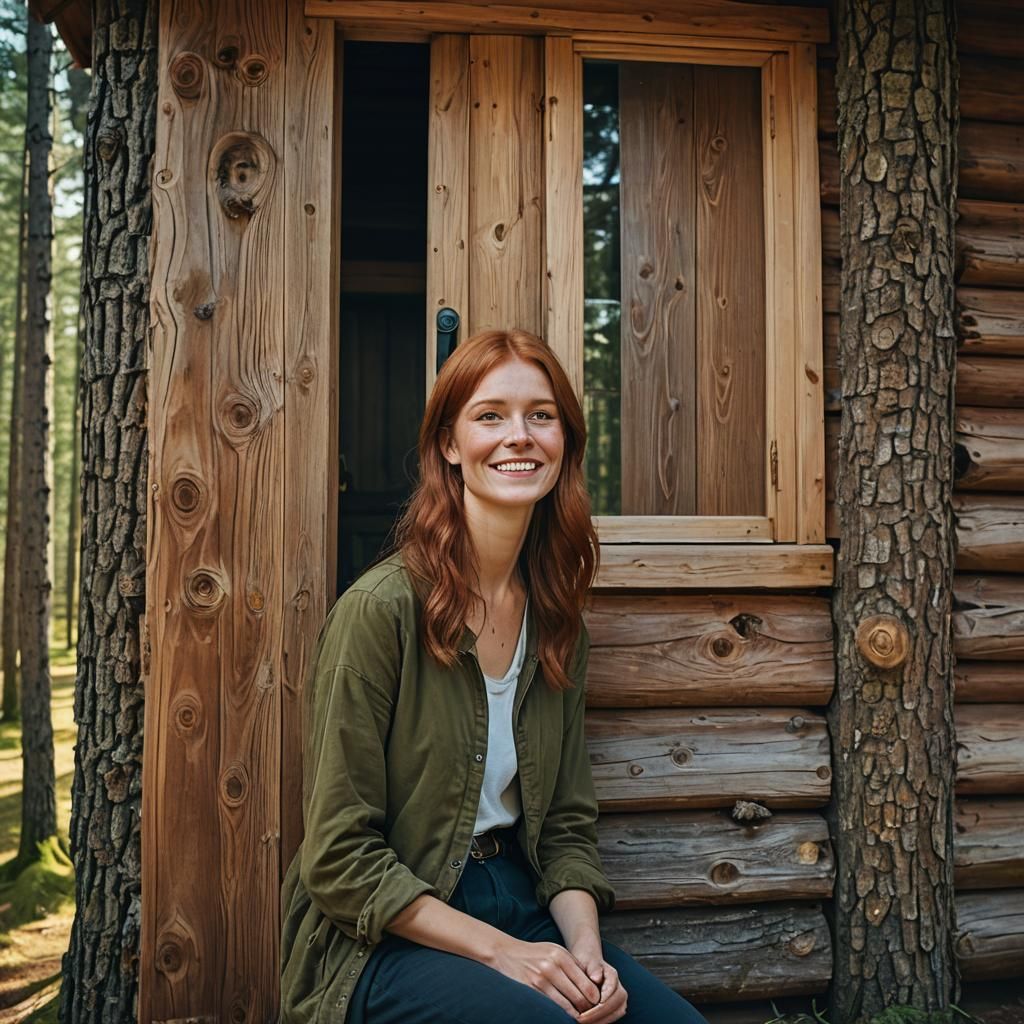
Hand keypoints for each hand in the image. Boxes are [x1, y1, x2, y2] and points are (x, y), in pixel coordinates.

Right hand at [487, 936, 602, 1017]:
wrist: (506, 952)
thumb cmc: (535, 954)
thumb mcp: (555, 951)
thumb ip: (572, 964)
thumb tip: (592, 983)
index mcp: (562, 956)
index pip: (587, 982)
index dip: (594, 997)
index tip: (597, 1004)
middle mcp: (553, 966)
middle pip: (579, 996)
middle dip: (587, 1008)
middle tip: (590, 1014)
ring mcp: (541, 979)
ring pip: (566, 1005)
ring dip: (575, 1014)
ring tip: (579, 1017)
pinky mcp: (531, 989)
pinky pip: (551, 1007)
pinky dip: (560, 1014)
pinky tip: (564, 1016)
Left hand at [570, 942, 626, 1023]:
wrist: (588, 965)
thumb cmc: (586, 963)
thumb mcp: (587, 961)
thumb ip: (594, 968)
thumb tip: (596, 978)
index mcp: (613, 975)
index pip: (612, 990)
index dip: (602, 1001)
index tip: (589, 1008)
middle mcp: (619, 988)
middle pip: (616, 1004)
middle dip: (599, 1014)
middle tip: (581, 1019)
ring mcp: (619, 999)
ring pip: (616, 1013)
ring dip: (601, 1020)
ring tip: (583, 1022)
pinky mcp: (616, 1008)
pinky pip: (612, 1017)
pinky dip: (601, 1021)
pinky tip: (588, 1022)